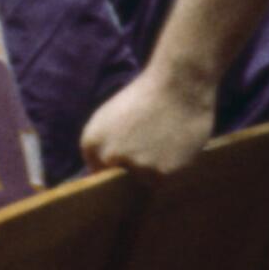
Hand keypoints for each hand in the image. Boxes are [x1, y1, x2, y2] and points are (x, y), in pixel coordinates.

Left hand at [81, 64, 214, 177]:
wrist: (178, 86)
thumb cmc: (146, 97)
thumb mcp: (111, 118)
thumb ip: (105, 145)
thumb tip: (100, 174)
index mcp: (91, 142)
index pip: (97, 172)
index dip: (114, 165)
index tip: (126, 156)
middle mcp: (107, 157)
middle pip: (118, 181)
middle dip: (130, 170)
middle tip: (146, 148)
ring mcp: (132, 167)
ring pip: (142, 183)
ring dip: (152, 170)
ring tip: (162, 142)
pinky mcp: (158, 175)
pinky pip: (161, 182)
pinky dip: (169, 169)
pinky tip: (173, 146)